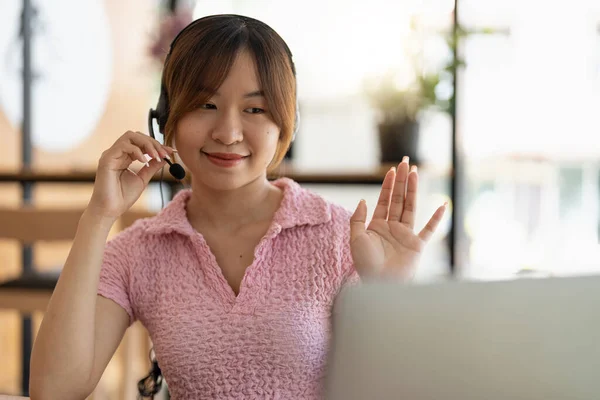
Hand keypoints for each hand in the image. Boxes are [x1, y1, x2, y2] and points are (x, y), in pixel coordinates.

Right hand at [87, 131, 174, 219]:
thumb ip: (152, 166)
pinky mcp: (106, 159)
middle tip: (164, 153)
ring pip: (130, 136)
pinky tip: (144, 161)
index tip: (170, 151)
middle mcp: (117, 153)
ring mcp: (111, 154)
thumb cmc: (123, 197)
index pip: (141, 143)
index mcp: (124, 157)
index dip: (156, 145)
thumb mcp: (143, 179)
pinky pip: (123, 146)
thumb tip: (163, 157)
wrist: (110, 210)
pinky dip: (137, 151)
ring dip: (146, 144)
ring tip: (155, 156)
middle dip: (153, 142)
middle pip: (136, 135)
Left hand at [349, 157, 446, 279]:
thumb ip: (358, 219)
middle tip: (404, 162)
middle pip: (398, 199)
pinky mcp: (417, 245)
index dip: (387, 185)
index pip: (384, 200)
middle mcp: (392, 228)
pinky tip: (443, 205)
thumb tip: (363, 200)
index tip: (391, 170)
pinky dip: (437, 218)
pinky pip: (429, 229)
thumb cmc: (366, 265)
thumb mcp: (355, 239)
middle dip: (401, 180)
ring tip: (415, 172)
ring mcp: (406, 235)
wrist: (380, 284)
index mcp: (377, 226)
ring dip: (413, 190)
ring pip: (410, 207)